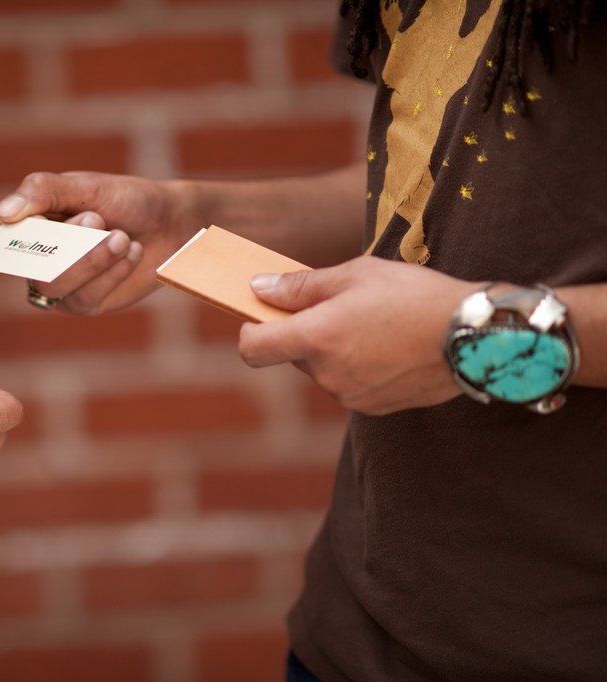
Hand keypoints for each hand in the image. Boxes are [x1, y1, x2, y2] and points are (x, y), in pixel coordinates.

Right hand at [0, 171, 196, 313]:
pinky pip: (83, 299)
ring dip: (92, 258)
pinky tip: (130, 253)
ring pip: (54, 285)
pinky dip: (111, 273)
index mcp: (27, 221)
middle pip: (26, 263)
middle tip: (97, 217)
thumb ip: (43, 192)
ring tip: (121, 237)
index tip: (35, 219)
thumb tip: (4, 215)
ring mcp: (57, 284)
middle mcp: (34, 256)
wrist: (171, 223)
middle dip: (67, 241)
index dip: (1, 233)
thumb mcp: (86, 186)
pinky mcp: (83, 304)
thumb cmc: (125, 199)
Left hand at [238, 256, 478, 414]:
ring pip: (322, 371)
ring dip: (334, 351)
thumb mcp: (355, 274)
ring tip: (373, 325)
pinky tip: (389, 347)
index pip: (252, 349)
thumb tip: (259, 289)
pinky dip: (357, 368)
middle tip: (339, 308)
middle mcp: (327, 374)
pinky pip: (348, 385)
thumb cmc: (414, 295)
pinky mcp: (373, 408)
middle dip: (305, 334)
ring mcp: (350, 395)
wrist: (474, 336)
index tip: (260, 318)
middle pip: (292, 356)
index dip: (250, 333)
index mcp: (317, 337)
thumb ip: (300, 286)